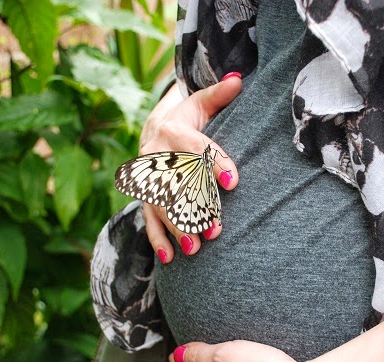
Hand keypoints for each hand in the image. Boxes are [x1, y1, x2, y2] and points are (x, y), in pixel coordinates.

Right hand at [140, 74, 241, 262]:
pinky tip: (170, 260)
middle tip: (216, 230)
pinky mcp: (143, 197)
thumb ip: (218, 95)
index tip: (234, 182)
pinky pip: (148, 221)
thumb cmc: (189, 118)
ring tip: (194, 249)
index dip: (215, 164)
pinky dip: (158, 241)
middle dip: (195, 207)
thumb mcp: (201, 103)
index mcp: (172, 129)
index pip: (196, 148)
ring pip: (160, 207)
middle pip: (177, 185)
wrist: (155, 129)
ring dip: (176, 229)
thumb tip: (240, 79)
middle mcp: (154, 155)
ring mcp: (146, 179)